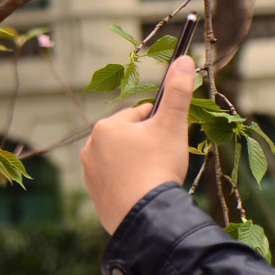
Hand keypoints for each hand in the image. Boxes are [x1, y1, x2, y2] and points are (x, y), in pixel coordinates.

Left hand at [80, 56, 196, 233]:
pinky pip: (117, 182)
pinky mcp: (94, 196)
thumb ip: (178, 91)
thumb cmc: (157, 167)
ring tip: (153, 178)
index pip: (140, 115)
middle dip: (147, 145)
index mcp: (105, 127)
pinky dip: (130, 184)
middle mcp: (90, 148)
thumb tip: (184, 59)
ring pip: (122, 160)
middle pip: (129, 138)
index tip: (168, 139)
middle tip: (162, 160)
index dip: (160, 125)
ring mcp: (90, 174)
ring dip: (138, 164)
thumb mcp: (172, 125)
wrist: (144, 216)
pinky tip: (142, 192)